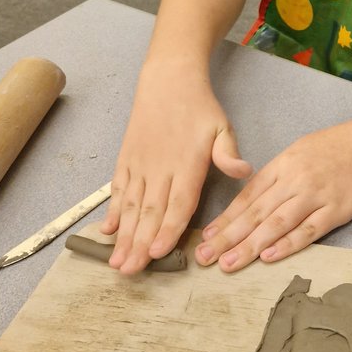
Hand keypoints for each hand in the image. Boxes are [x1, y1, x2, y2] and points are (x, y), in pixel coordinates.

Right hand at [103, 64, 252, 274]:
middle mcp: (160, 168)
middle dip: (139, 243)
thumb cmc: (200, 108)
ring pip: (130, 205)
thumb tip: (243, 172)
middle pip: (150, 212)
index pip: (177, 203)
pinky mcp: (126, 159)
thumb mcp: (222, 127)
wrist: (168, 81)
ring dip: (123, 235)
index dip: (167, 229)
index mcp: (187, 165)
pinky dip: (112, 210)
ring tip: (116, 261)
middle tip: (130, 271)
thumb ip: (228, 153)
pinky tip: (107, 231)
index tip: (158, 253)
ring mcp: (140, 164)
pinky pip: (117, 189)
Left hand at [195, 121, 351, 272]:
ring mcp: (316, 196)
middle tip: (204, 257)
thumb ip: (275, 177)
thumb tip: (249, 203)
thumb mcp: (298, 152)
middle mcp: (296, 180)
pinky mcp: (337, 211)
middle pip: (256, 213)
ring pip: (277, 224)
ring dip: (250, 246)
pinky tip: (268, 257)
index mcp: (283, 165)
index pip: (248, 196)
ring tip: (228, 263)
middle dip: (228, 237)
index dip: (226, 218)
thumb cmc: (334, 148)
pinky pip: (308, 231)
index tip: (206, 236)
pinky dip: (288, 244)